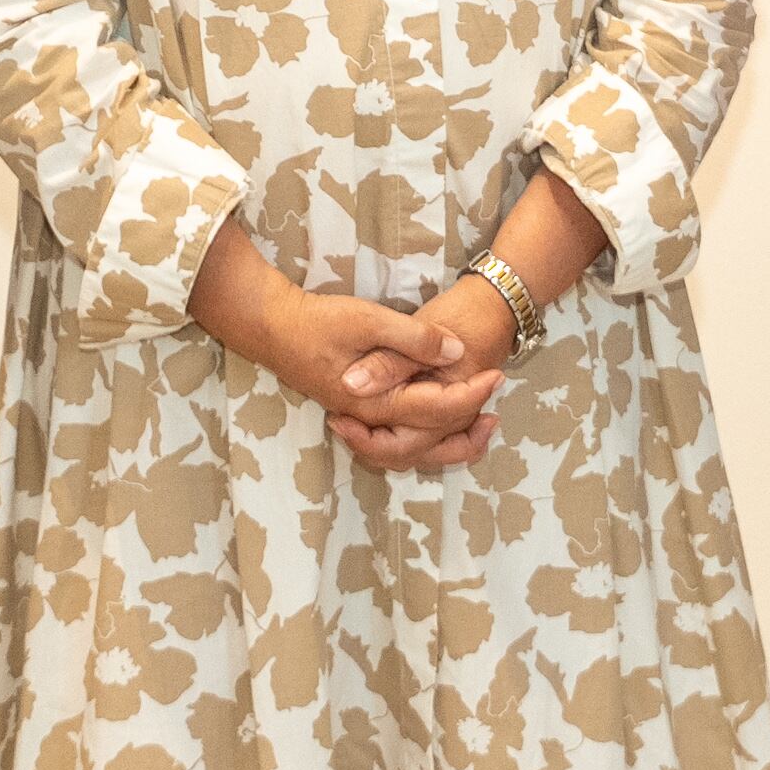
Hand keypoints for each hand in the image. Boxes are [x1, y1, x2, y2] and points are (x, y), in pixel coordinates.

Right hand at [242, 285, 501, 472]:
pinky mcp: (357, 412)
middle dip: (468, 426)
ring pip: (412, 449)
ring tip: (478, 422)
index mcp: (378, 401)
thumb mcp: (370, 320)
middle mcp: (371, 419)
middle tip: (496, 401)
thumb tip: (457, 352)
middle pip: (429, 441)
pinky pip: (396, 441)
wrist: (272, 328)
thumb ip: (414, 339)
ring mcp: (361, 419)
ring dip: (448, 442)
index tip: (497, 373)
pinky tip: (436, 419)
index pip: (438, 409)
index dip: (474, 394)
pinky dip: (423, 439)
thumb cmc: (319, 322)